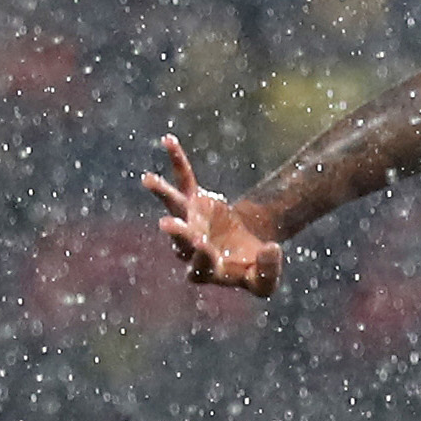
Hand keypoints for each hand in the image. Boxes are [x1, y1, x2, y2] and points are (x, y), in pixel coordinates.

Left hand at [144, 135, 282, 295]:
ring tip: (148, 179)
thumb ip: (268, 271)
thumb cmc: (252, 269)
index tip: (205, 245)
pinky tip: (169, 140)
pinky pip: (184, 179)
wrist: (244, 248)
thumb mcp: (264, 280)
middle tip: (167, 224)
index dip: (202, 255)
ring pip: (174, 207)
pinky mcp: (194, 201)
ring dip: (162, 192)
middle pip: (181, 239)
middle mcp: (191, 246)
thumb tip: (272, 248)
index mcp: (207, 269)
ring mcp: (190, 221)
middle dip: (177, 232)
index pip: (200, 264)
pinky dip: (178, 160)